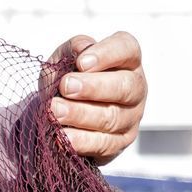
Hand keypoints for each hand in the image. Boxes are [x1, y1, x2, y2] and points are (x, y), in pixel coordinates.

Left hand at [48, 32, 145, 163]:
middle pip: (124, 86)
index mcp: (127, 60)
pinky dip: (82, 140)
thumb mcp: (64, 61)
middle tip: (66, 86)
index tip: (81, 62)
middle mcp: (135, 88)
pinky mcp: (120, 142)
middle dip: (93, 87)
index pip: (127, 49)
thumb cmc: (70, 82)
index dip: (107, 54)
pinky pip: (104, 144)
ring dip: (81, 114)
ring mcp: (131, 117)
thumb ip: (71, 50)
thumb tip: (81, 47)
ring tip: (56, 111)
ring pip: (112, 117)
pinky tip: (64, 136)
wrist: (65, 117)